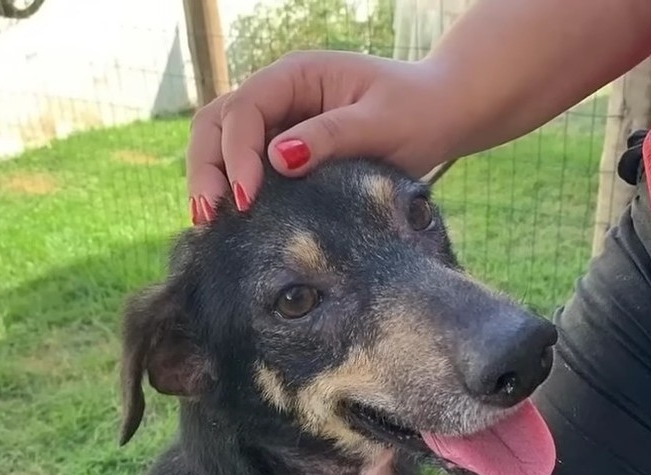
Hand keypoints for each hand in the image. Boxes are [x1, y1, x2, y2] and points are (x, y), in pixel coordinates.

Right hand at [186, 51, 452, 222]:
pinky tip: (233, 221)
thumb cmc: (419, 111)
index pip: (245, 109)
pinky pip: (246, 165)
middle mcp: (279, 94)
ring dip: (212, 178)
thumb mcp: (381, 123)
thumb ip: (331, 136)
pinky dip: (234, 188)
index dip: (236, 153)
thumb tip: (278, 159)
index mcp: (297, 75)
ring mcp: (279, 122)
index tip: (246, 198)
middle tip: (209, 215)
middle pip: (216, 123)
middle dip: (207, 166)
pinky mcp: (287, 149)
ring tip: (210, 223)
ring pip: (221, 143)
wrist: (442, 114)